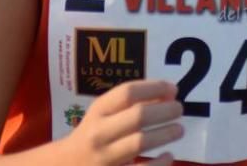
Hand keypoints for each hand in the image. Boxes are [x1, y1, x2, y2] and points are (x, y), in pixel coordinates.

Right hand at [61, 79, 183, 165]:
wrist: (67, 165)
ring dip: (165, 134)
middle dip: (164, 111)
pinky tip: (168, 156)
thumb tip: (170, 92)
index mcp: (98, 111)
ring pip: (140, 142)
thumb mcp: (104, 114)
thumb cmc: (93, 134)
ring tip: (179, 129)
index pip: (127, 93)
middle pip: (138, 116)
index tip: (173, 89)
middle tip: (179, 109)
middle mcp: (99, 132)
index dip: (154, 88)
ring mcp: (104, 157)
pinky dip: (159, 163)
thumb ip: (132, 103)